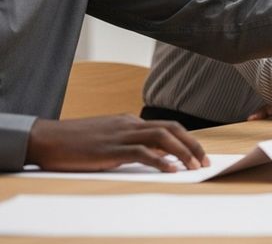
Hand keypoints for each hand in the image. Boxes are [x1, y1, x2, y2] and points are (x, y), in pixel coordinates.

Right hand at [26, 115, 208, 172]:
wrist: (46, 138)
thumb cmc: (74, 142)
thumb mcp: (108, 140)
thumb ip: (131, 144)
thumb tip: (158, 156)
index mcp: (129, 121)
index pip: (167, 127)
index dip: (186, 140)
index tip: (198, 154)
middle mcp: (129, 124)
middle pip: (172, 129)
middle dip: (193, 144)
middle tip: (205, 161)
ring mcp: (121, 135)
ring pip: (162, 138)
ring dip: (183, 152)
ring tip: (194, 167)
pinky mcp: (111, 149)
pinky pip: (143, 153)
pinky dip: (161, 161)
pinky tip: (171, 171)